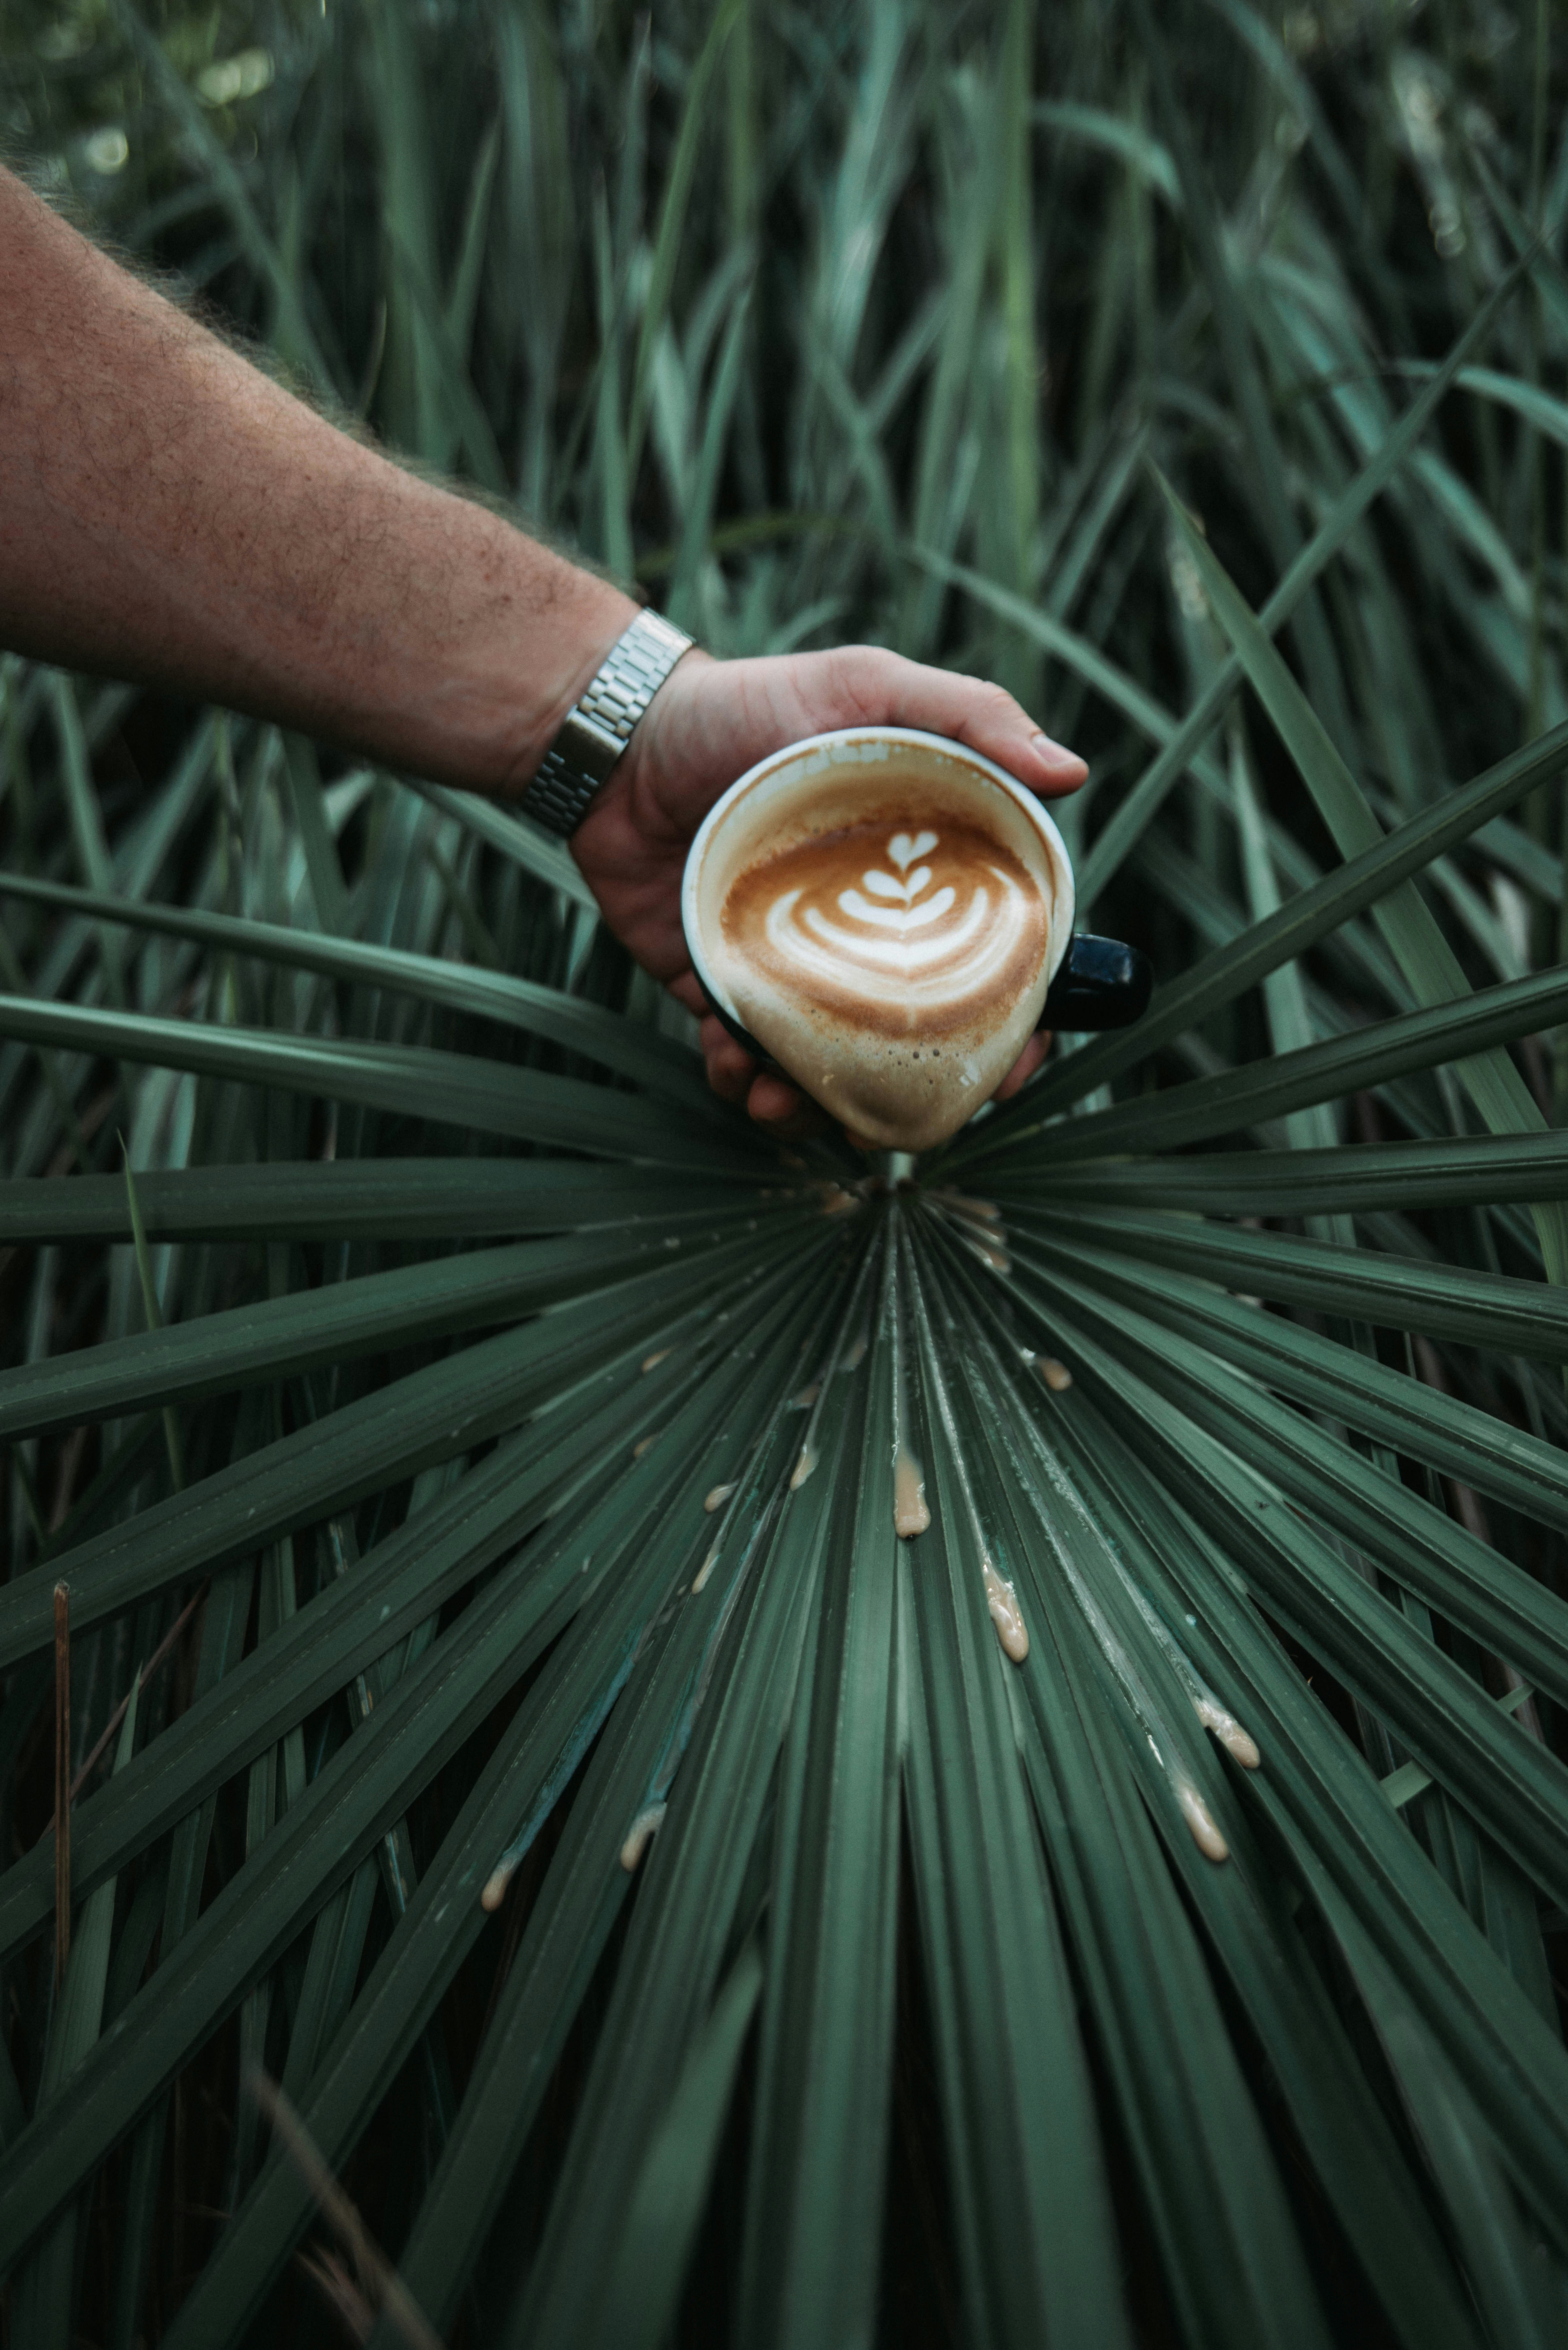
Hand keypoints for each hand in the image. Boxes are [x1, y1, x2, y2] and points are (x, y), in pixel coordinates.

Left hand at [571, 645, 1087, 1132]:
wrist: (624, 739)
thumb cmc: (753, 704)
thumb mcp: (867, 689)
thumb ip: (971, 720)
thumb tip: (1072, 774)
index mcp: (918, 878)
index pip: (990, 966)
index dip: (1012, 1028)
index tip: (1008, 1072)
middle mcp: (864, 935)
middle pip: (912, 1041)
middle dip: (909, 1095)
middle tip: (893, 1118)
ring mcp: (793, 969)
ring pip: (825, 1067)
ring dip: (813, 1106)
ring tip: (783, 1100)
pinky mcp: (723, 988)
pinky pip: (743, 1059)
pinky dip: (740, 1079)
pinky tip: (730, 1064)